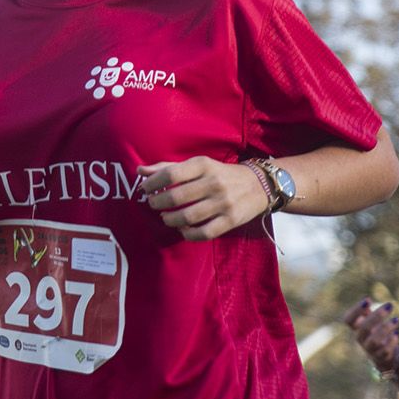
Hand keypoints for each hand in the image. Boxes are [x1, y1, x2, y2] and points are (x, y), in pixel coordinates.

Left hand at [138, 157, 268, 240]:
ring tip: (165, 217)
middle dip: (158, 203)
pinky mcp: (230, 220)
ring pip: (188, 217)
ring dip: (170, 220)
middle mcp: (214, 183)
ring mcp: (223, 203)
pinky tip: (182, 229)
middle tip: (153, 204)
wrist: (258, 185)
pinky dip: (188, 234)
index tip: (144, 189)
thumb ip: (169, 167)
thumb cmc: (220, 174)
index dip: (153, 183)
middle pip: (176, 197)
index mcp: (204, 165)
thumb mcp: (199, 164)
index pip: (171, 174)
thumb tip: (140, 170)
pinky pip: (204, 233)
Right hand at [344, 298, 398, 372]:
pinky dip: (391, 342)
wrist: (386, 355)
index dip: (356, 310)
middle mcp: (361, 339)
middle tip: (390, 305)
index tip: (368, 300)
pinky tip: (396, 335)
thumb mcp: (373, 320)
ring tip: (397, 319)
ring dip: (386, 328)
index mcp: (357, 328)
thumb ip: (369, 311)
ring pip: (374, 341)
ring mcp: (370, 349)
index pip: (348, 320)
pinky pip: (385, 351)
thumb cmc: (378, 333)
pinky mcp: (381, 358)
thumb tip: (367, 300)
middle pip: (364, 328)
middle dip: (377, 316)